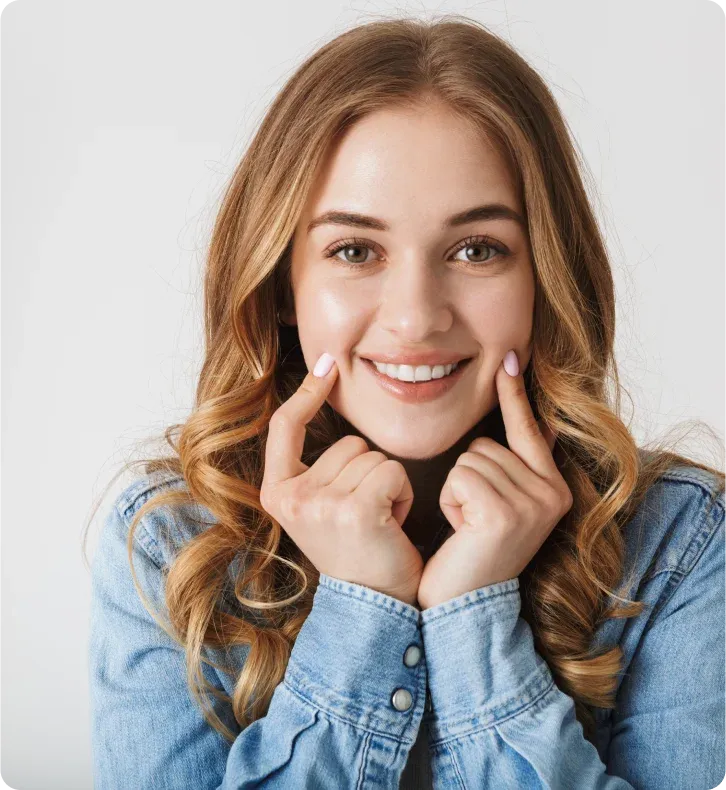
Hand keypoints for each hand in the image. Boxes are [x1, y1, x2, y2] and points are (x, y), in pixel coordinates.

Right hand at [260, 353, 423, 605]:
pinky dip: (402, 492)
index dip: (307, 393)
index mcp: (277, 493)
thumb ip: (316, 468)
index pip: (285, 427)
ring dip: (387, 483)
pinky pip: (391, 470)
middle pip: (347, 443)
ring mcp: (319, 504)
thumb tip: (325, 397)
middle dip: (368, 471)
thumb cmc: (355, 550)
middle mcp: (290, 497)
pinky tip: (393, 522)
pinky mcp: (353, 510)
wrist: (374, 605)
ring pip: (373, 456)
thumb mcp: (320, 507)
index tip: (329, 364)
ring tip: (378, 521)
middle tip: (366, 514)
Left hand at [416, 351, 572, 609]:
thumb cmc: (472, 552)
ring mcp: (533, 504)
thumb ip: (509, 466)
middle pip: (486, 445)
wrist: (464, 607)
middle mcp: (553, 495)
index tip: (509, 356)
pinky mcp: (505, 514)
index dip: (515, 396)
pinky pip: (460, 477)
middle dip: (466, 476)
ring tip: (468, 526)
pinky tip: (462, 530)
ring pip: (470, 459)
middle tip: (473, 519)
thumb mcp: (498, 506)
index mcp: (555, 490)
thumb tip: (520, 417)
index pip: (530, 432)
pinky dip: (448, 501)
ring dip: (456, 490)